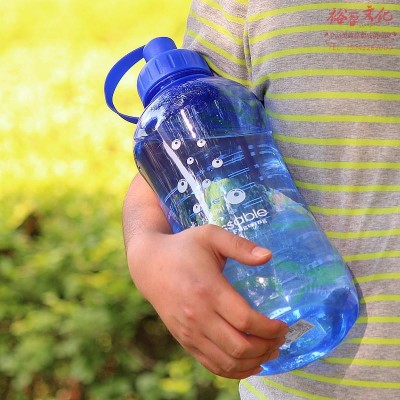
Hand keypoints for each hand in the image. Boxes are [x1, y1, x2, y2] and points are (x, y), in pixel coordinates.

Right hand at [127, 221, 287, 378]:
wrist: (150, 265)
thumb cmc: (183, 248)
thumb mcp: (211, 235)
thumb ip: (240, 245)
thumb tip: (268, 256)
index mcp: (208, 290)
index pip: (246, 321)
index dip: (270, 328)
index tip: (283, 325)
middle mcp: (198, 316)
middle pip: (240, 347)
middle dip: (267, 347)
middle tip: (280, 339)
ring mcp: (189, 332)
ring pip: (227, 362)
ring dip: (254, 362)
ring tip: (269, 351)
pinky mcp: (184, 340)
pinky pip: (212, 365)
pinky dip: (234, 371)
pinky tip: (248, 363)